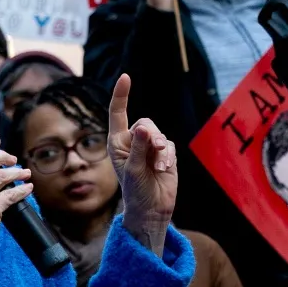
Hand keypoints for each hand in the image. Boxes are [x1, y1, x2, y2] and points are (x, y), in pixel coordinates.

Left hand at [109, 74, 175, 251]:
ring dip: (161, 150)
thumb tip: (145, 128)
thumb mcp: (134, 170)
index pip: (118, 113)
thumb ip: (140, 148)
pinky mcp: (164, 154)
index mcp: (118, 142)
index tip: (126, 77)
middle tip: (155, 150)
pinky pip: (169, 145)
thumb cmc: (135, 192)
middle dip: (152, 136)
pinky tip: (164, 169)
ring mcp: (149, 147)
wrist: (151, 209)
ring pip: (159, 134)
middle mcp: (133, 142)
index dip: (121, 95)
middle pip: (145, 123)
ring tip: (159, 166)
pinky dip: (168, 156)